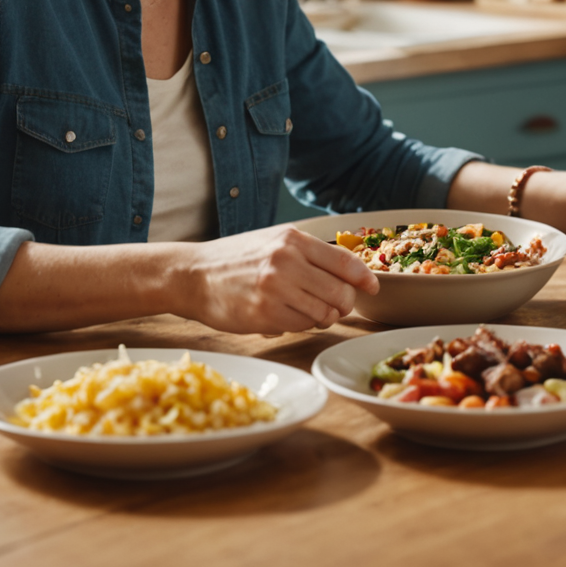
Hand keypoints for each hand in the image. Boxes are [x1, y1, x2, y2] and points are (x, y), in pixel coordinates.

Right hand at [177, 225, 379, 333]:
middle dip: (344, 304)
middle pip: (341, 293)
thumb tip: (350, 275)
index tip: (372, 287)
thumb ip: (309, 254)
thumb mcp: (274, 241)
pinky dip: (299, 325)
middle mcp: (287, 262)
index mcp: (293, 240)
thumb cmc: (237, 259)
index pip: (345, 261)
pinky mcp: (264, 314)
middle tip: (335, 307)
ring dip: (322, 318)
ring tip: (307, 312)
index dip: (365, 278)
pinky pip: (300, 326)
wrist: (194, 275)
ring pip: (324, 314)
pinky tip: (284, 316)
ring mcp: (276, 289)